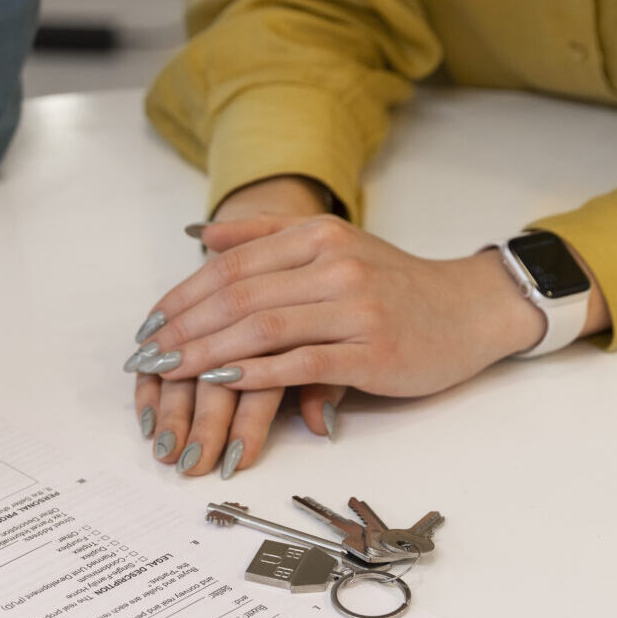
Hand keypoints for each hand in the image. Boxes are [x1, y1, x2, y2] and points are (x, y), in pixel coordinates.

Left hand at [140, 215, 610, 406]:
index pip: (232, 265)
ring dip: (206, 353)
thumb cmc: (395, 286)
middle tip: (145, 356)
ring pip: (263, 328)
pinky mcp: (374, 352)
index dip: (183, 296)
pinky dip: (257, 373)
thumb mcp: (333, 247)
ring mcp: (356, 308)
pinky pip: (303, 363)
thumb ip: (266, 238)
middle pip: (238, 296)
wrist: (471, 310)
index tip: (149, 325)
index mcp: (318, 237)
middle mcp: (334, 265)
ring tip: (169, 373)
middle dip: (183, 329)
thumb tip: (202, 235)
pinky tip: (223, 382)